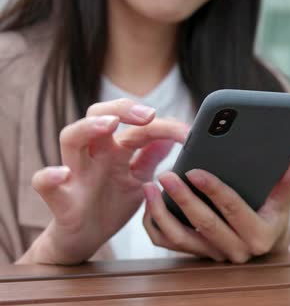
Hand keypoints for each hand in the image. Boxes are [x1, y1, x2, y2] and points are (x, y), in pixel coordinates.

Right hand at [18, 99, 188, 264]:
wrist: (86, 239)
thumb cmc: (111, 204)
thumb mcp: (138, 180)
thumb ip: (150, 158)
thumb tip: (170, 137)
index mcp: (116, 149)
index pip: (137, 126)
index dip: (163, 125)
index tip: (187, 132)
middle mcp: (95, 154)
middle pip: (98, 115)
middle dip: (122, 109)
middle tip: (148, 115)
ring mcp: (75, 172)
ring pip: (70, 138)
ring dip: (88, 127)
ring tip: (109, 124)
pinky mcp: (59, 197)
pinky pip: (44, 182)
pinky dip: (51, 176)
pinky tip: (64, 174)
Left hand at [143, 153, 289, 262]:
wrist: (264, 244)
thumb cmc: (272, 214)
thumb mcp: (282, 199)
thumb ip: (287, 178)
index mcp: (259, 235)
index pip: (233, 209)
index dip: (213, 189)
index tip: (194, 170)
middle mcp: (236, 250)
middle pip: (204, 224)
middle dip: (183, 198)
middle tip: (166, 174)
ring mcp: (214, 255)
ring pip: (181, 238)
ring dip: (162, 212)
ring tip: (150, 187)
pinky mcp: (197, 254)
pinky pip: (170, 243)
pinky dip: (156, 224)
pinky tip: (149, 203)